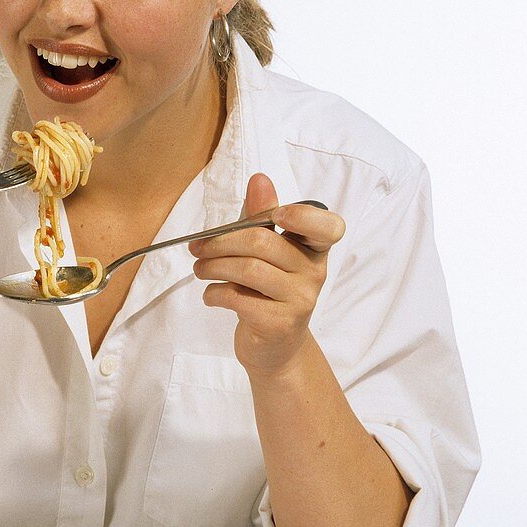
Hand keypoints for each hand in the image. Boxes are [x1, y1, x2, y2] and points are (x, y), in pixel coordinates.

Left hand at [189, 173, 344, 378]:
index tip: (276, 215)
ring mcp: (300, 300)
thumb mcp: (265, 252)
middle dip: (220, 242)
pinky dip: (215, 293)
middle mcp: (314, 273)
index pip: (329, 227)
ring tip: (199, 269)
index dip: (303, 217)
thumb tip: (259, 179)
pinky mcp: (279, 324)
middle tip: (197, 248)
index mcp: (314, 249)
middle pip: (262, 242)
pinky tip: (211, 295)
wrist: (273, 347)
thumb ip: (261, 216)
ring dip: (212, 266)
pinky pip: (239, 298)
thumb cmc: (266, 290)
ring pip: (248, 269)